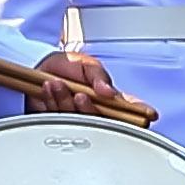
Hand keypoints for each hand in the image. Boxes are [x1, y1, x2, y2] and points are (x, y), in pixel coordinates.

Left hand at [21, 51, 144, 121]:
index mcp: (107, 95)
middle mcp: (95, 108)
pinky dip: (53, 102)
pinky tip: (49, 89)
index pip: (129, 107)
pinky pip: (58, 119)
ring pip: (78, 120)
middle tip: (80, 95)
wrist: (35, 67)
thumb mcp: (85, 63)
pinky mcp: (58, 121)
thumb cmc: (64, 65)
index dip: (141, 113)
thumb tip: (109, 91)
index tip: (149, 115)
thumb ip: (98, 76)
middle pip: (103, 120)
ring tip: (57, 83)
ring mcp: (77, 116)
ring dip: (66, 101)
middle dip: (88, 108)